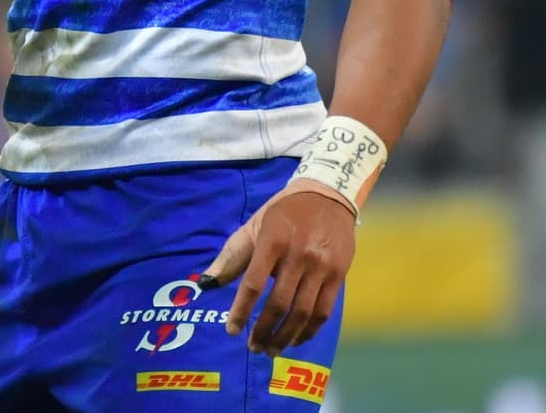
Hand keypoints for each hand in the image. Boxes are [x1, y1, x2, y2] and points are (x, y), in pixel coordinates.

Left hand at [200, 185, 354, 355]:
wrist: (327, 196)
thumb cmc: (283, 213)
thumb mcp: (253, 226)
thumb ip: (231, 256)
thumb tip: (205, 284)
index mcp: (272, 241)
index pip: (253, 283)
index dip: (241, 310)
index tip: (231, 330)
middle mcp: (298, 256)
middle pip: (280, 303)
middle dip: (264, 330)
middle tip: (253, 347)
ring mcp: (321, 267)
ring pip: (303, 312)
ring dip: (285, 336)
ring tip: (271, 349)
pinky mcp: (339, 275)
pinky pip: (324, 311)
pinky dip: (309, 330)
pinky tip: (296, 339)